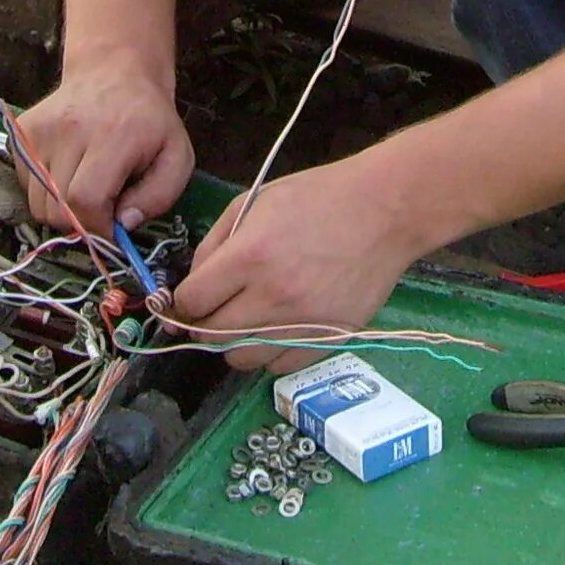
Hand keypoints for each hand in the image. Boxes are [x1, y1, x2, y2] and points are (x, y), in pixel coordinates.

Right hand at [13, 58, 193, 233]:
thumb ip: (158, 197)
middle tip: (101, 210)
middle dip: (81, 224)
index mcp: (113, 136)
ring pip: (37, 204)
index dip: (97, 228)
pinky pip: (25, 185)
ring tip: (86, 187)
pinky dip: (45, 191)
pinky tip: (68, 172)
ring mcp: (40, 130)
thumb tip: (123, 224)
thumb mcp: (177, 158)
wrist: (115, 71)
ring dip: (62, 210)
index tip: (113, 229)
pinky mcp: (22, 131)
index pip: (85, 201)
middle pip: (57, 209)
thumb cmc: (150, 121)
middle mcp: (69, 130)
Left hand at [168, 154, 424, 371]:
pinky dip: (269, 354)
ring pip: (242, 359)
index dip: (181, 303)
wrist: (384, 212)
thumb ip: (213, 244)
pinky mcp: (329, 339)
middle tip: (212, 311)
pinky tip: (275, 329)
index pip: (192, 302)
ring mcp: (304, 323)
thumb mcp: (253, 203)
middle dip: (203, 324)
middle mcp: (274, 296)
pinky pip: (280, 366)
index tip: (185, 301)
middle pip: (212, 336)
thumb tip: (189, 288)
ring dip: (233, 344)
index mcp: (250, 256)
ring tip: (245, 321)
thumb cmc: (316, 198)